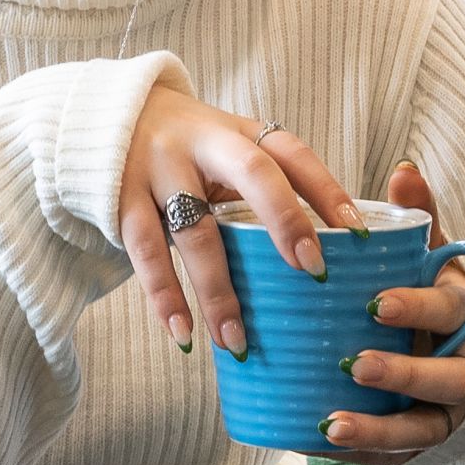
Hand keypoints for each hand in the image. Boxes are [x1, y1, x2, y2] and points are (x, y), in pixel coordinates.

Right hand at [115, 85, 362, 361]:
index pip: (294, 155)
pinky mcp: (121, 199)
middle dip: (286, 221)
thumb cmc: (189, 151)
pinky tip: (184, 334)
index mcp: (239, 132)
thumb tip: (332, 248)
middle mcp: (203, 143)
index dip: (328, 191)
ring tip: (237, 342)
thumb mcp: (229, 151)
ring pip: (195, 232)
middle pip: (254, 174)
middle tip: (312, 272)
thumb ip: (268, 187)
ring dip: (217, 291)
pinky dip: (165, 297)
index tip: (359, 234)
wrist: (105, 122)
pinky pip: (145, 252)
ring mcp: (159, 168)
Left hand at [315, 163, 464, 464]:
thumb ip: (420, 219)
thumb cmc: (431, 297)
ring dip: (380, 428)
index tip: (376, 304)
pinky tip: (318, 443)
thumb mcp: (433, 256)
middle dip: (404, 375)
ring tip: (332, 423)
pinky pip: (394, 456)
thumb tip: (402, 171)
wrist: (456, 358)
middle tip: (354, 364)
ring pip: (424, 428)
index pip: (449, 310)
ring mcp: (447, 411)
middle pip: (449, 378)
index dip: (417, 308)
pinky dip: (360, 453)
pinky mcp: (421, 444)